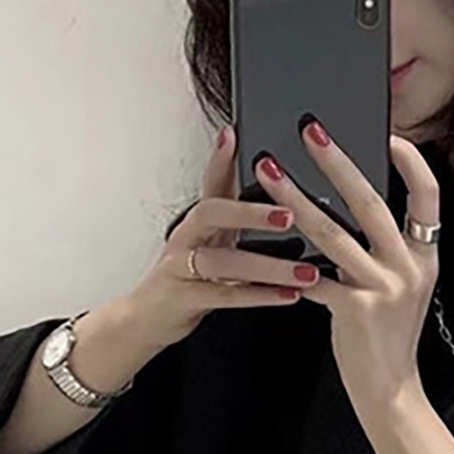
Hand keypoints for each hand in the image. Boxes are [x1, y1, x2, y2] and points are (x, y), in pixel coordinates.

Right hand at [128, 126, 321, 347]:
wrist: (148, 319)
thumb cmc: (187, 282)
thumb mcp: (212, 246)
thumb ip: (238, 226)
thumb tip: (282, 202)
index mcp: (197, 223)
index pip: (210, 183)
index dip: (220, 159)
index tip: (235, 134)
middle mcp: (186, 237)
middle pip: (212, 213)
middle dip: (250, 211)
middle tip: (289, 213)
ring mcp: (181, 267)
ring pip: (222, 261)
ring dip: (268, 265)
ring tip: (305, 271)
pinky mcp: (184, 298)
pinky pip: (223, 296)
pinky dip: (257, 296)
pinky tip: (287, 296)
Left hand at [252, 120, 440, 430]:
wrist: (389, 388)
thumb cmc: (387, 335)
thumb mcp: (402, 285)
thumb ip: (387, 248)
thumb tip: (352, 202)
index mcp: (425, 255)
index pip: (427, 195)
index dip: (409, 160)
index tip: (387, 135)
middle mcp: (410, 268)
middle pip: (371, 203)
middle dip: (337, 162)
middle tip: (309, 130)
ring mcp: (384, 289)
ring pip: (334, 234)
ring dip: (296, 199)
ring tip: (268, 171)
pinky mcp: (356, 310)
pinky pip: (315, 278)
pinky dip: (289, 263)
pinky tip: (262, 245)